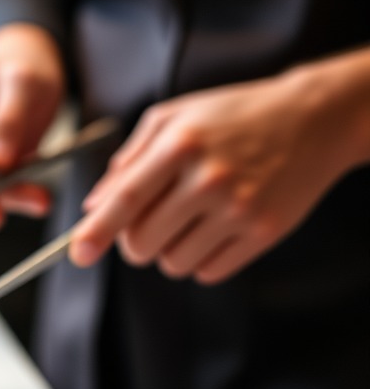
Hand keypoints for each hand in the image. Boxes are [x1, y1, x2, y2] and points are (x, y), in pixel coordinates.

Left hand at [69, 67, 359, 282]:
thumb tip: (94, 205)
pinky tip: (212, 230)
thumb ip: (128, 161)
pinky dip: (200, 259)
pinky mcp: (265, 233)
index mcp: (179, 146)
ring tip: (188, 219)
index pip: (126, 200)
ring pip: (173, 263)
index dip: (96, 231)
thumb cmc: (233, 116)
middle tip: (148, 222)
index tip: (78, 253)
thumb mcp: (173, 118)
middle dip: (134, 241)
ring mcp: (239, 209)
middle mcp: (209, 180)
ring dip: (168, 251)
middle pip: (143, 243)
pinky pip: (209, 272)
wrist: (311, 120)